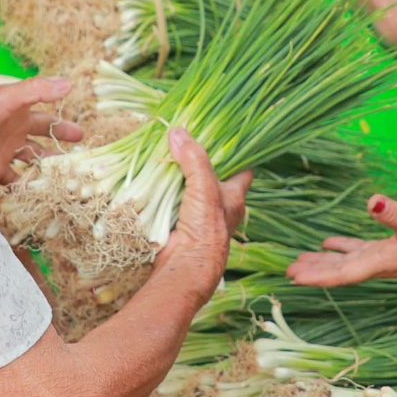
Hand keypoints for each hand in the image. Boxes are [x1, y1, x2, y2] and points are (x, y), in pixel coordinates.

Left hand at [0, 77, 82, 185]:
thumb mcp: (7, 99)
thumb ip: (36, 90)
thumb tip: (69, 84)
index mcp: (15, 110)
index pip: (44, 114)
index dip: (61, 121)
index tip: (81, 130)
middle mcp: (11, 129)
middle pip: (41, 134)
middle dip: (59, 139)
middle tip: (80, 146)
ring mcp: (3, 150)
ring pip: (32, 157)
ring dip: (47, 163)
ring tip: (65, 171)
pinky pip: (15, 179)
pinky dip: (27, 184)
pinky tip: (41, 188)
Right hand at [150, 128, 251, 304]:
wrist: (184, 265)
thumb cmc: (206, 229)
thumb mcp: (205, 188)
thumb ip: (194, 160)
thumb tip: (177, 132)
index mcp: (234, 195)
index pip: (243, 168)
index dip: (237, 151)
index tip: (224, 133)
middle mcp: (218, 203)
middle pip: (212, 173)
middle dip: (200, 157)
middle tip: (186, 134)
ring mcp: (197, 212)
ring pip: (189, 184)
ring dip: (178, 171)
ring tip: (166, 146)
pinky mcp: (177, 219)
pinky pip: (171, 197)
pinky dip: (163, 185)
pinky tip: (153, 170)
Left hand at [286, 194, 396, 285]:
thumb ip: (394, 214)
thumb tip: (372, 201)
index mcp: (377, 263)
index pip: (341, 274)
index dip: (317, 277)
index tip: (294, 278)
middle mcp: (374, 265)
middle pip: (337, 272)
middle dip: (313, 272)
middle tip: (286, 272)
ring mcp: (379, 258)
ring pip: (344, 262)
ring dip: (321, 263)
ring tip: (297, 262)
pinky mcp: (386, 250)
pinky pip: (356, 252)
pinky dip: (340, 249)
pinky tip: (326, 244)